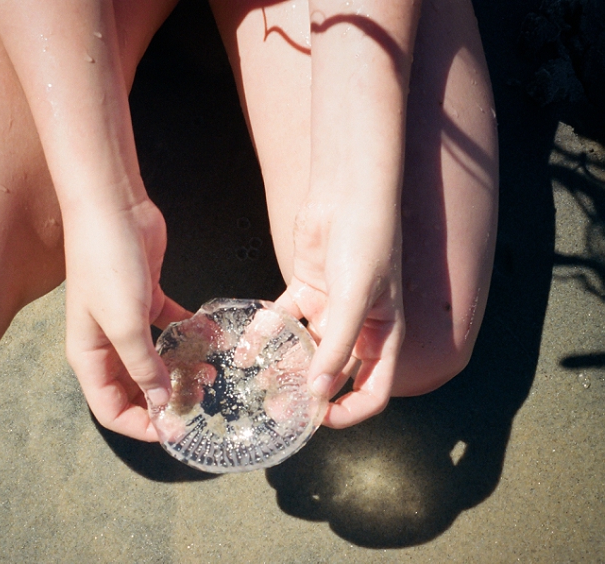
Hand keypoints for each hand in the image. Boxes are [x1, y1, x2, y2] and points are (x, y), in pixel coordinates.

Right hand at [63, 197, 189, 441]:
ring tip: (209, 375)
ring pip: (154, 360)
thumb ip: (143, 367)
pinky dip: (189, 335)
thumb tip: (161, 404)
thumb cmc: (108, 266)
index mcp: (89, 355)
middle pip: (133, 388)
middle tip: (198, 404)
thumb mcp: (125, 324)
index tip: (174, 430)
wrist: (112, 208)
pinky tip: (212, 338)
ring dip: (179, 370)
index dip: (139, 425)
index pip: (109, 408)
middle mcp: (105, 343)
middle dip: (163, 400)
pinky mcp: (148, 298)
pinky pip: (170, 328)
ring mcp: (127, 320)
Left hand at [275, 193, 404, 428]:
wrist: (348, 194)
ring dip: (282, 365)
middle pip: (333, 373)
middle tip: (277, 408)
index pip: (373, 391)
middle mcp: (358, 328)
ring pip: (304, 348)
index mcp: (383, 336)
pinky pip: (284, 319)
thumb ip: (337, 347)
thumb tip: (319, 392)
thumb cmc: (366, 242)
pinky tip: (248, 345)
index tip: (320, 419)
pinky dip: (267, 331)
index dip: (350, 411)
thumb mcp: (355, 298)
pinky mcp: (306, 290)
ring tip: (256, 382)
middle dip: (306, 393)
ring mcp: (330, 309)